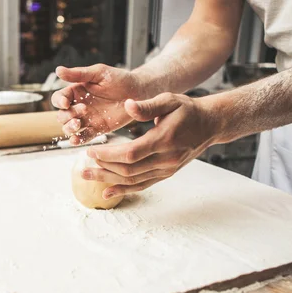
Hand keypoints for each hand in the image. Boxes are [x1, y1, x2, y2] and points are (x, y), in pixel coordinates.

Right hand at [52, 64, 143, 144]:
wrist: (138, 92)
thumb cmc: (119, 79)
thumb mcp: (98, 73)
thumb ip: (78, 74)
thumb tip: (57, 70)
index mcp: (77, 91)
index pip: (59, 98)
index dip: (59, 101)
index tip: (65, 102)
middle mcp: (79, 106)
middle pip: (62, 115)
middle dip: (67, 115)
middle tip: (83, 110)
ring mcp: (88, 119)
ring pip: (70, 128)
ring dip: (69, 128)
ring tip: (78, 124)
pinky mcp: (97, 129)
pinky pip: (84, 137)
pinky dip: (77, 140)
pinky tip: (75, 140)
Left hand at [82, 92, 219, 198]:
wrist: (210, 125)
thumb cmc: (188, 110)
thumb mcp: (169, 100)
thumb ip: (147, 105)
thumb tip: (127, 106)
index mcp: (164, 140)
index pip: (130, 153)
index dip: (108, 156)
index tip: (91, 152)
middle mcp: (166, 159)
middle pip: (128, 171)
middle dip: (102, 170)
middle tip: (82, 169)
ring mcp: (166, 169)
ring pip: (133, 181)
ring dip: (108, 181)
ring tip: (87, 178)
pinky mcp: (166, 174)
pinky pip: (143, 185)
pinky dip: (124, 190)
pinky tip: (107, 192)